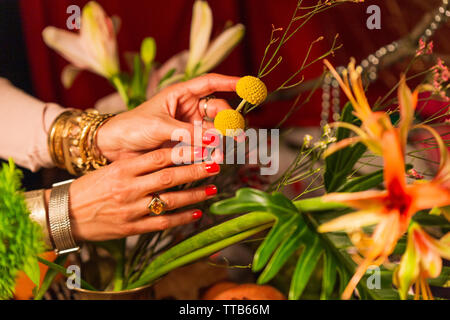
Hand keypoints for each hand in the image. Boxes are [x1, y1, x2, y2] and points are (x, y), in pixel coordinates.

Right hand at [46, 146, 220, 241]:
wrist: (65, 214)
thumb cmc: (90, 188)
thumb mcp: (110, 169)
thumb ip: (137, 164)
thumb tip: (168, 155)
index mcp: (123, 168)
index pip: (159, 157)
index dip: (183, 152)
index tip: (202, 148)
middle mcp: (128, 187)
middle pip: (168, 177)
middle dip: (195, 171)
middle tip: (215, 166)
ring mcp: (130, 209)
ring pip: (169, 200)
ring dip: (194, 195)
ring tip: (212, 190)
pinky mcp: (131, 227)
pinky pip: (162, 223)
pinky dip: (181, 218)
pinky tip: (197, 214)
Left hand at [97, 73, 238, 160]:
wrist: (115, 147)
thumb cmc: (132, 127)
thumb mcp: (160, 127)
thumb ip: (188, 133)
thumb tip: (215, 139)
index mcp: (180, 94)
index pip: (210, 83)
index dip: (230, 82)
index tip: (248, 85)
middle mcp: (188, 108)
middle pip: (217, 110)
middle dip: (229, 119)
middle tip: (238, 132)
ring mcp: (189, 126)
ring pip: (214, 129)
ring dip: (223, 138)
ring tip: (229, 148)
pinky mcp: (187, 143)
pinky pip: (205, 144)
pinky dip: (213, 149)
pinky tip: (217, 156)